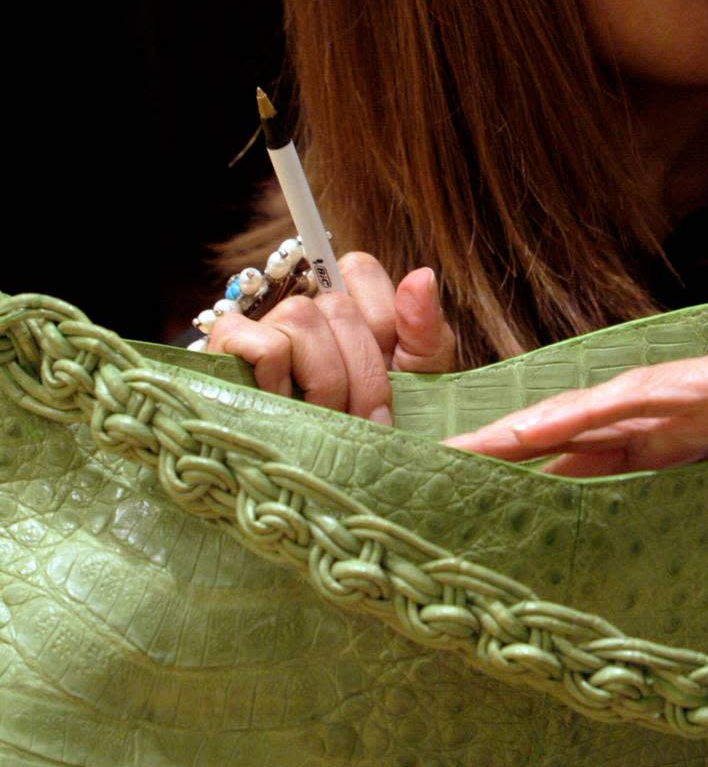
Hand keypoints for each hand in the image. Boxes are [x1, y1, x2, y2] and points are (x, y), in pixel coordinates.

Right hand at [207, 252, 456, 421]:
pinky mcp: (223, 353)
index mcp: (346, 310)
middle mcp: (300, 309)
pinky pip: (264, 346)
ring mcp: (259, 327)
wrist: (321, 497)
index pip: (359, 269)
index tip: (396, 374)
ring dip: (325, 381)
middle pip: (337, 305)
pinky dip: (283, 383)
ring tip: (325, 423)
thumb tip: (423, 276)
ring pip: (301, 318)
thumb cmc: (372, 435)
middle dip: (363, 374)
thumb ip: (425, 334)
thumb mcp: (416, 389)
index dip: (383, 321)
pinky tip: (285, 412)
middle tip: (367, 423)